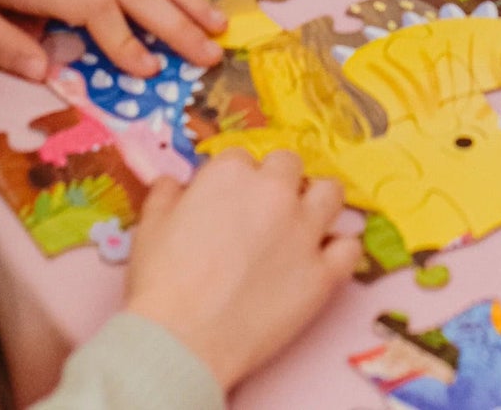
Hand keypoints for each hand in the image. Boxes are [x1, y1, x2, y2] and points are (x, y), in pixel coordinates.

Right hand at [125, 152, 360, 390]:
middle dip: (278, 181)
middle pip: (290, 165)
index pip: (243, 158)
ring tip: (304, 221)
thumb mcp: (150, 228)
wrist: (182, 341)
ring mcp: (304, 230)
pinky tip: (326, 258)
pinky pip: (350, 247)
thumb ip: (166, 195)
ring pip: (331, 193)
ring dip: (318, 202)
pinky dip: (340, 249)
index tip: (228, 200)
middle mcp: (275, 192)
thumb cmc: (161, 285)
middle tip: (265, 210)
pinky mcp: (323, 272)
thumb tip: (174, 183)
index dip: (235, 180)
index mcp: (232, 175)